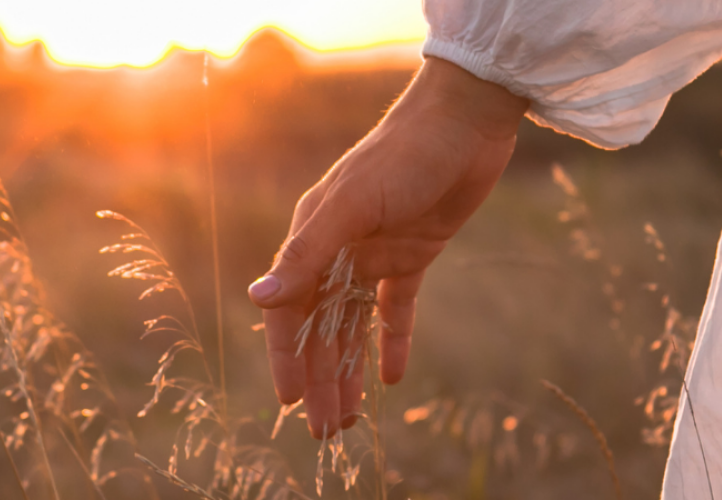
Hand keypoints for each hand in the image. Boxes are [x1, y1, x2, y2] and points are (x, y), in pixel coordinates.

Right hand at [249, 58, 527, 438]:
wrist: (464, 122)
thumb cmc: (401, 156)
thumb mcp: (350, 206)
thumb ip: (305, 255)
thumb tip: (257, 300)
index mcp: (313, 236)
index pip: (291, 310)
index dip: (288, 357)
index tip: (290, 401)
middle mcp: (338, 249)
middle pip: (323, 327)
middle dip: (321, 378)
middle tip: (325, 430)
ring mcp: (375, 253)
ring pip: (355, 325)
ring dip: (350, 370)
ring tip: (350, 417)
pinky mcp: (414, 253)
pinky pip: (397, 307)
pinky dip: (393, 341)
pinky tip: (393, 378)